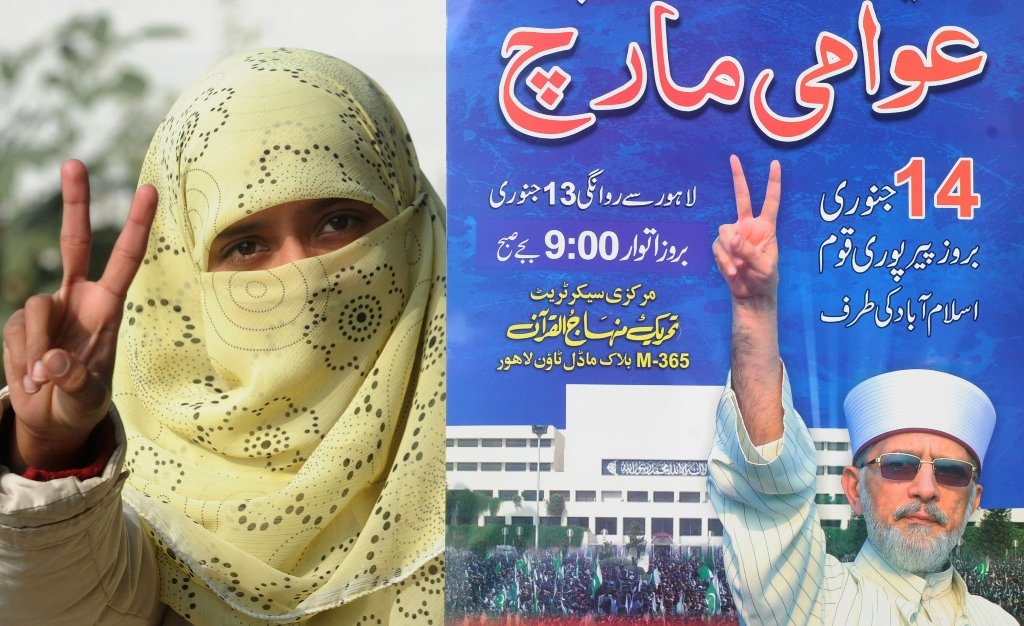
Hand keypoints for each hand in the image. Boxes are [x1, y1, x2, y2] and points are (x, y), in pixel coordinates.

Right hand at [2, 160, 156, 471]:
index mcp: (107, 308)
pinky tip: (33, 379)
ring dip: (37, 351)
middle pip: (74, 242)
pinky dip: (21, 361)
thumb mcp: (86, 399)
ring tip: (48, 380)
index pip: (125, 260)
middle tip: (75, 161)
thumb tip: (52, 362)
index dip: (135, 226)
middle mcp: (77, 299)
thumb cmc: (82, 404)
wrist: (52, 418)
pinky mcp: (20, 323)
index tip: (148, 190)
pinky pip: (16, 333)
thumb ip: (74, 382)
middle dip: (75, 202)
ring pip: (35, 311)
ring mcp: (46, 308)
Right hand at [712, 155, 780, 302]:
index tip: (775, 164)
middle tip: (734, 158)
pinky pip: (718, 247)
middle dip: (738, 178)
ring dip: (729, 250)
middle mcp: (748, 226)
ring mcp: (734, 236)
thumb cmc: (764, 279)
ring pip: (724, 231)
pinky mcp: (722, 248)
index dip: (773, 183)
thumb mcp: (764, 266)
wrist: (750, 296)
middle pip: (741, 198)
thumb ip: (749, 250)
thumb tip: (731, 237)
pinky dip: (723, 260)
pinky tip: (732, 272)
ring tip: (736, 267)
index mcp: (766, 228)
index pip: (770, 201)